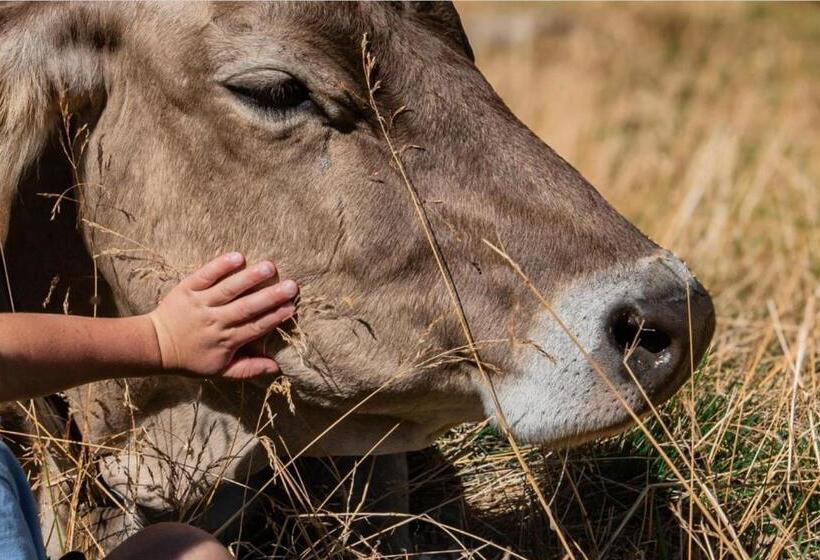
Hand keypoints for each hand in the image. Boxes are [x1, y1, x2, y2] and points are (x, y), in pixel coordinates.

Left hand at [148, 252, 297, 378]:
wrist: (155, 346)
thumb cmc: (191, 360)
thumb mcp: (220, 371)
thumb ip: (249, 369)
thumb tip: (276, 367)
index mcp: (226, 340)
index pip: (256, 327)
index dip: (275, 317)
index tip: (292, 307)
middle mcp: (216, 321)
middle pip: (247, 307)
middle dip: (271, 296)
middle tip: (292, 286)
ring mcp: (201, 303)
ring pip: (229, 289)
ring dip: (250, 278)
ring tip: (270, 267)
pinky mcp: (188, 289)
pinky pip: (205, 275)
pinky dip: (220, 266)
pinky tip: (238, 256)